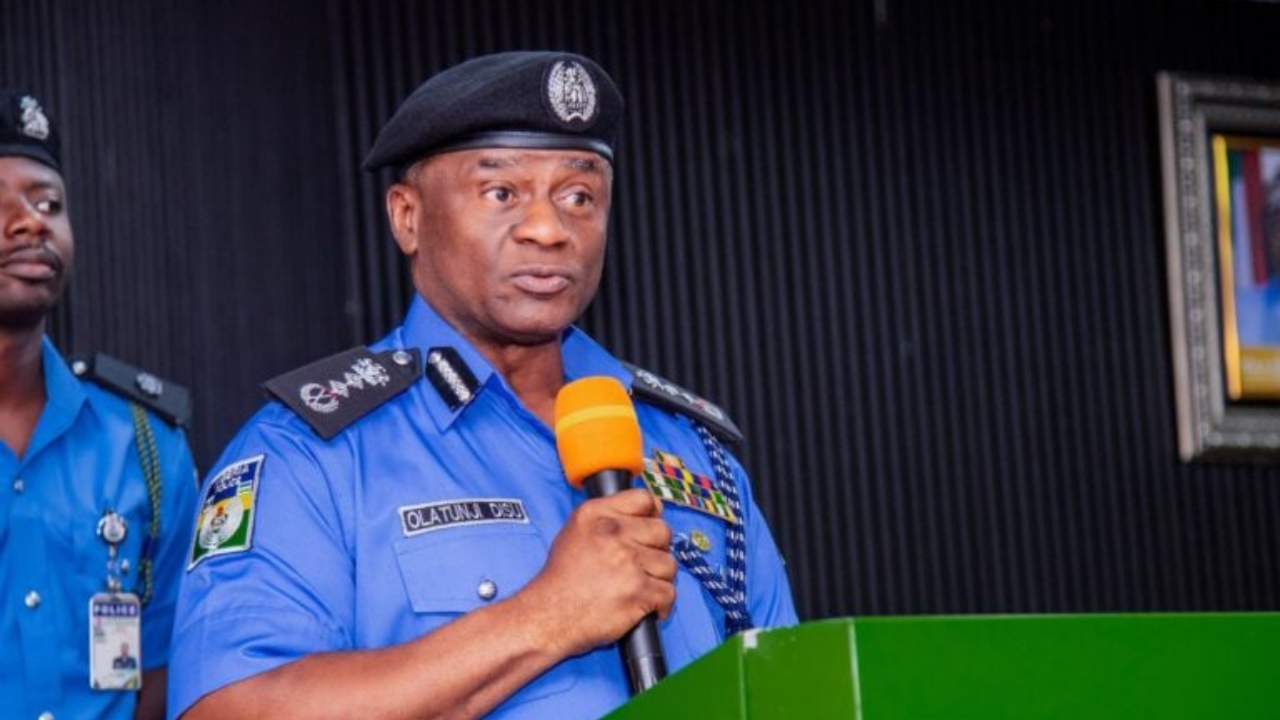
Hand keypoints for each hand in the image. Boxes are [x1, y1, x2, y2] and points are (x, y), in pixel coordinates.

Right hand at [520, 488, 675, 656]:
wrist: (547, 617)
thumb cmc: (560, 580)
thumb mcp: (574, 532)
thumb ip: (606, 518)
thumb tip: (646, 514)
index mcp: (596, 514)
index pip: (644, 499)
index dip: (652, 515)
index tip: (650, 529)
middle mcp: (612, 533)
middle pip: (662, 531)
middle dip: (657, 549)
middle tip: (644, 564)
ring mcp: (627, 561)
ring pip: (668, 564)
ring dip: (659, 579)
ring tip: (641, 588)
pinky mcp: (638, 591)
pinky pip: (668, 593)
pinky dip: (662, 605)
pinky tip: (648, 607)